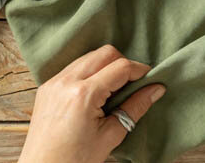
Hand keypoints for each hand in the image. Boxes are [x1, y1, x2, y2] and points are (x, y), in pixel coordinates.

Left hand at [18, 45, 165, 162]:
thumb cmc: (75, 160)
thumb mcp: (111, 135)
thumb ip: (136, 107)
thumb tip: (157, 88)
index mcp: (83, 95)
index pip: (120, 67)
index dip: (139, 70)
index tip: (150, 79)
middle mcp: (66, 82)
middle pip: (105, 53)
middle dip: (123, 63)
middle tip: (131, 84)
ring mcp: (53, 82)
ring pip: (89, 56)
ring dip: (105, 65)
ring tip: (113, 89)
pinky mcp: (47, 87)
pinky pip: (74, 67)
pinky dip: (89, 72)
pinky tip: (95, 92)